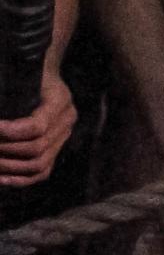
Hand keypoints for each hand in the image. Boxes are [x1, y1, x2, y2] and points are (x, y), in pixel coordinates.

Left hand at [0, 71, 73, 187]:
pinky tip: (0, 179)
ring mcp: (63, 137)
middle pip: (36, 148)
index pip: (36, 127)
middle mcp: (66, 121)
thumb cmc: (28, 74)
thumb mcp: (23, 77)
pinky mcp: (56, 149)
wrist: (44, 75)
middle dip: (3, 151)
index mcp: (60, 101)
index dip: (8, 133)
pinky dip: (19, 180)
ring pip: (39, 164)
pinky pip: (41, 172)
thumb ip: (8, 93)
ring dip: (8, 167)